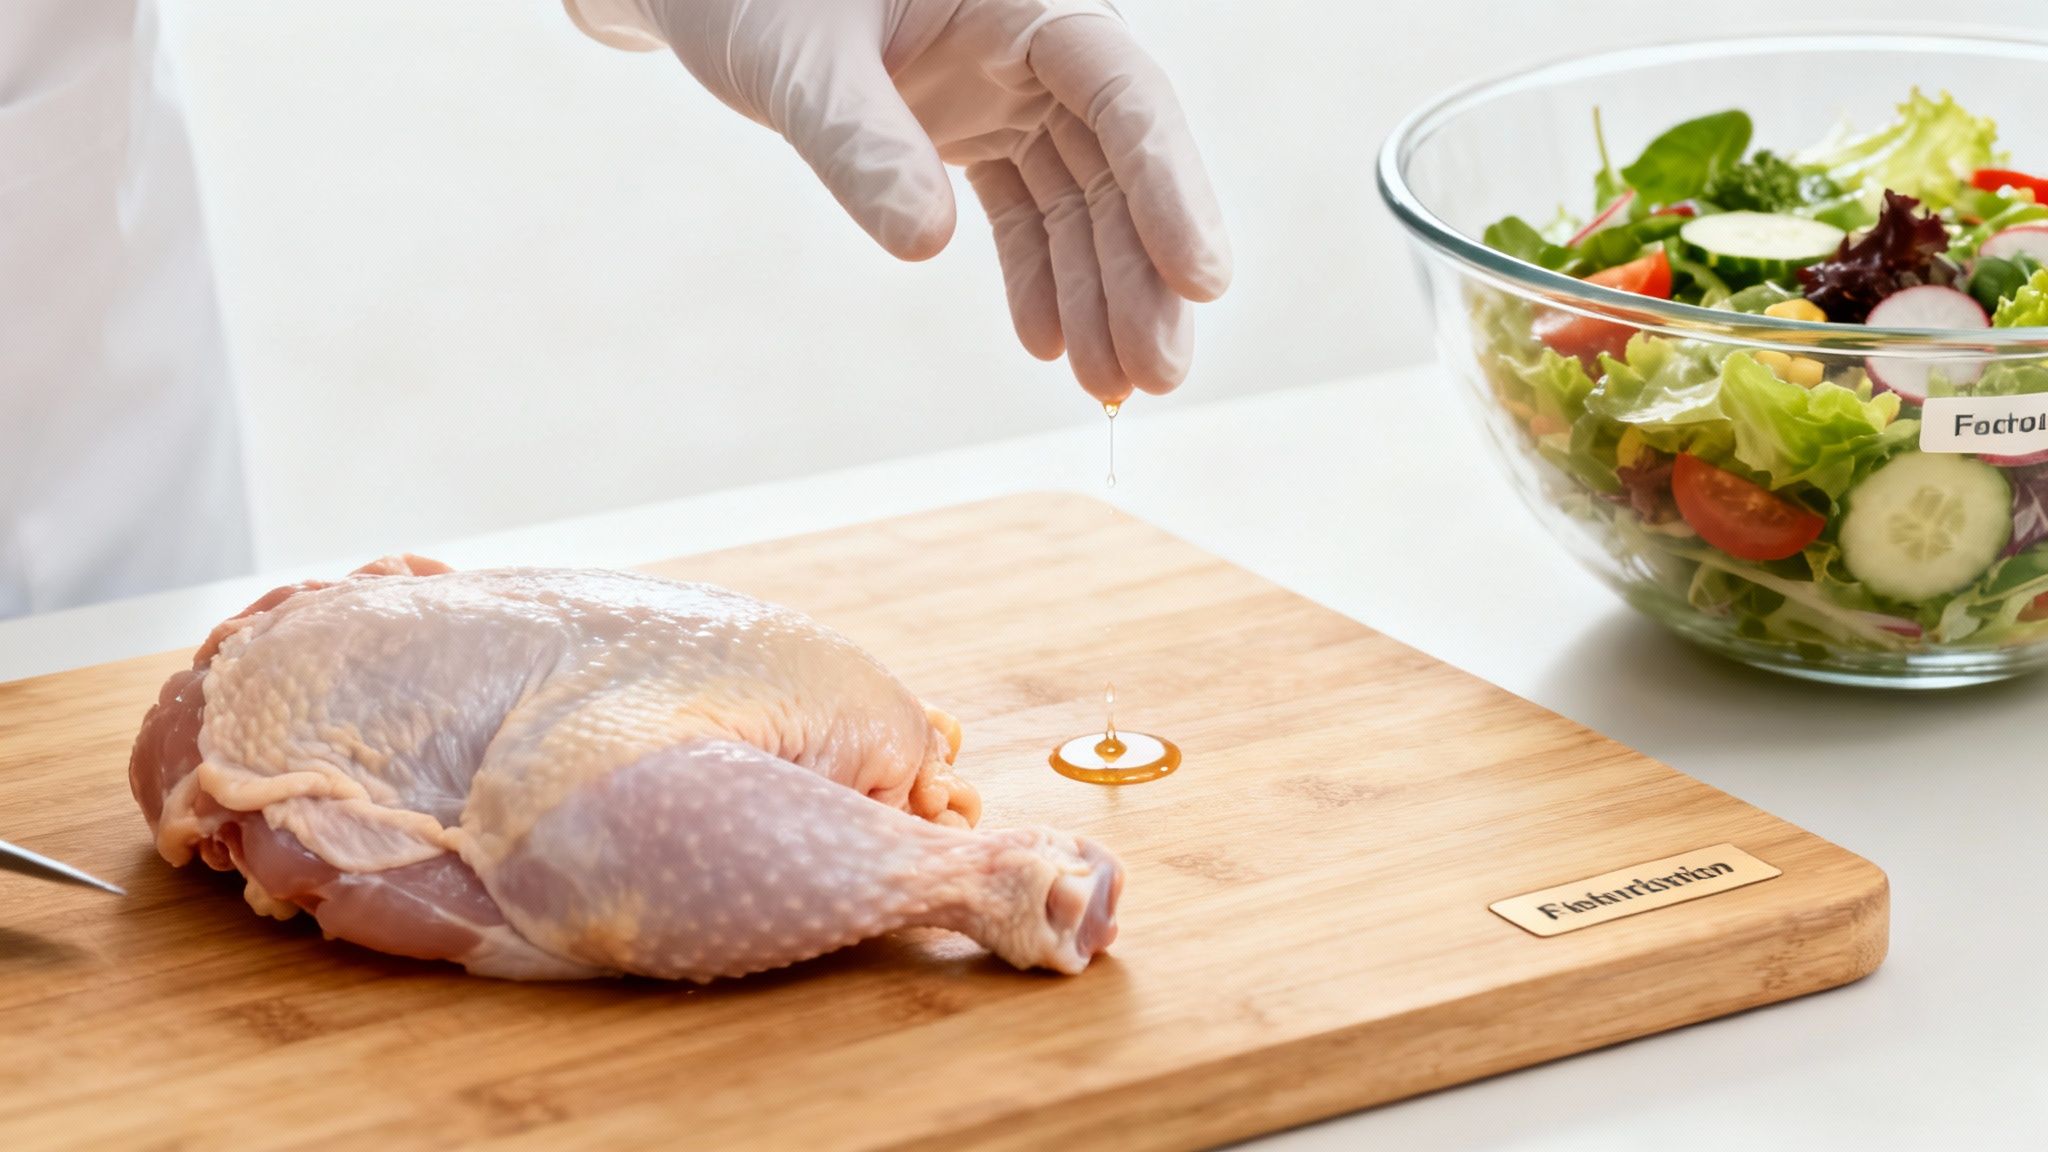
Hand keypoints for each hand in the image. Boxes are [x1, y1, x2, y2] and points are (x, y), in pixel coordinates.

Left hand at [569, 0, 1231, 401]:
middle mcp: (1031, 39)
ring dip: (1101, 293)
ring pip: (1083, 196)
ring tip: (1111, 388)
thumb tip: (923, 246)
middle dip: (1143, 270)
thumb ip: (857, 142)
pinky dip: (1039, 277)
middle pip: (1119, 161)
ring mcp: (1008, 88)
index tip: (1203, 281)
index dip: (1171, 185)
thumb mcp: (794, 64)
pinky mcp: (976, 129)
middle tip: (1160, 376)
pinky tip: (1047, 345)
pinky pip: (1028, 209)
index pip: (1121, 89)